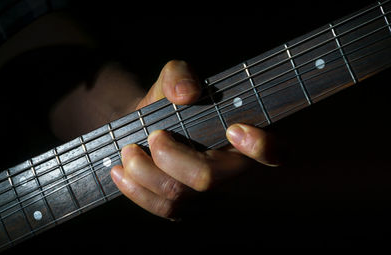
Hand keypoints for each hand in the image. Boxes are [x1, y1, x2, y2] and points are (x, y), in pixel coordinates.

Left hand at [110, 60, 282, 218]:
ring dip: (146, 172)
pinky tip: (121, 171)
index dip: (261, 146)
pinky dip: (136, 190)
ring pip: (180, 197)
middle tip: (155, 136)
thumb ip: (180, 75)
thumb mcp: (173, 79)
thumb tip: (186, 94)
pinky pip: (162, 209)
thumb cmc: (170, 103)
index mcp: (246, 138)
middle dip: (172, 158)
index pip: (275, 152)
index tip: (233, 128)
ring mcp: (209, 196)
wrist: (148, 129)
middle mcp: (232, 173)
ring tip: (129, 151)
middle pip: (209, 179)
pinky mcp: (185, 209)